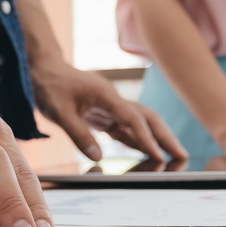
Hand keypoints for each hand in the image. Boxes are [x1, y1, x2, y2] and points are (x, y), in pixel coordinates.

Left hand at [31, 61, 187, 162]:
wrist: (44, 69)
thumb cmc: (50, 86)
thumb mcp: (59, 112)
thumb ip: (78, 135)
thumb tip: (98, 158)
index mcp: (106, 96)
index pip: (132, 119)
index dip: (146, 138)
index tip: (159, 156)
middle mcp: (114, 100)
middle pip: (147, 118)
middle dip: (165, 137)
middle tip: (181, 156)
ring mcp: (111, 106)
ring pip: (141, 122)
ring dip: (157, 139)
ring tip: (173, 157)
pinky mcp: (105, 113)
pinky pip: (127, 128)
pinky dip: (139, 140)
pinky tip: (149, 152)